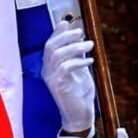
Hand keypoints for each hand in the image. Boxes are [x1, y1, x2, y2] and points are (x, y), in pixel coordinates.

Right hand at [42, 17, 94, 132]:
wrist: (79, 114)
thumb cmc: (79, 93)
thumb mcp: (80, 69)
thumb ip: (77, 55)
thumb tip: (79, 38)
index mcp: (50, 66)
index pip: (49, 44)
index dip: (57, 32)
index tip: (67, 23)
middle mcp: (47, 71)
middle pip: (50, 47)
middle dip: (66, 36)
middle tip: (81, 33)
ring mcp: (51, 79)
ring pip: (57, 55)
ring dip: (75, 47)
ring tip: (90, 45)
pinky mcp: (58, 86)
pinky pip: (65, 67)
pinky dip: (79, 61)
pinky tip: (89, 61)